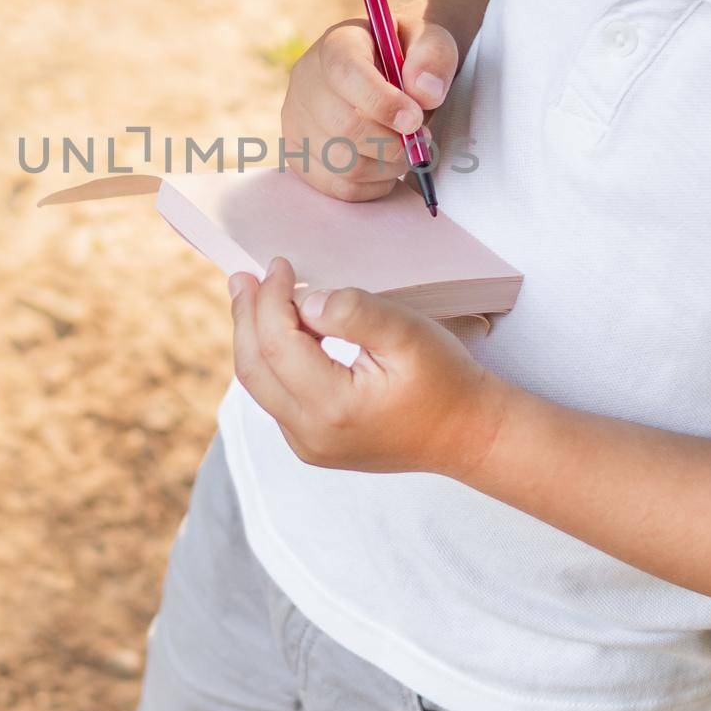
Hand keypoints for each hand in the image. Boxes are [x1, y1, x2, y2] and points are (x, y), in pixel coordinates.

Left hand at [228, 256, 509, 476]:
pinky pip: (276, 398)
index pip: (277, 346)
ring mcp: (309, 445)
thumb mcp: (408, 332)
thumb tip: (306, 302)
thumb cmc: (445, 380)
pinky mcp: (312, 445)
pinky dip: (271, 360)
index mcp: (334, 407)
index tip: (278, 264)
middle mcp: (311, 435)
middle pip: (255, 368)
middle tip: (243, 277)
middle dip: (246, 317)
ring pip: (260, 385)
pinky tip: (279, 331)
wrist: (468, 434)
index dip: (270, 300)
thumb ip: (355, 312)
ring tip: (252, 297)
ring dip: (253, 338)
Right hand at [280, 12, 457, 201]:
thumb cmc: (408, 57)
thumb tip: (425, 93)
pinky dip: (372, 185)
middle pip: (343, 127)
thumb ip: (434, 58)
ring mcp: (296, 120)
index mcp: (337, 45)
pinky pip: (338, 187)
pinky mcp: (298, 154)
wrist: (386, 72)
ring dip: (386, 167)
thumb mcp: (430, 41)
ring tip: (404, 151)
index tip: (415, 121)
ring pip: (342, 164)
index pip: (345, 74)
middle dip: (392, 144)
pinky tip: (385, 165)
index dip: (381, 103)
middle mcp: (306, 80)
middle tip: (420, 140)